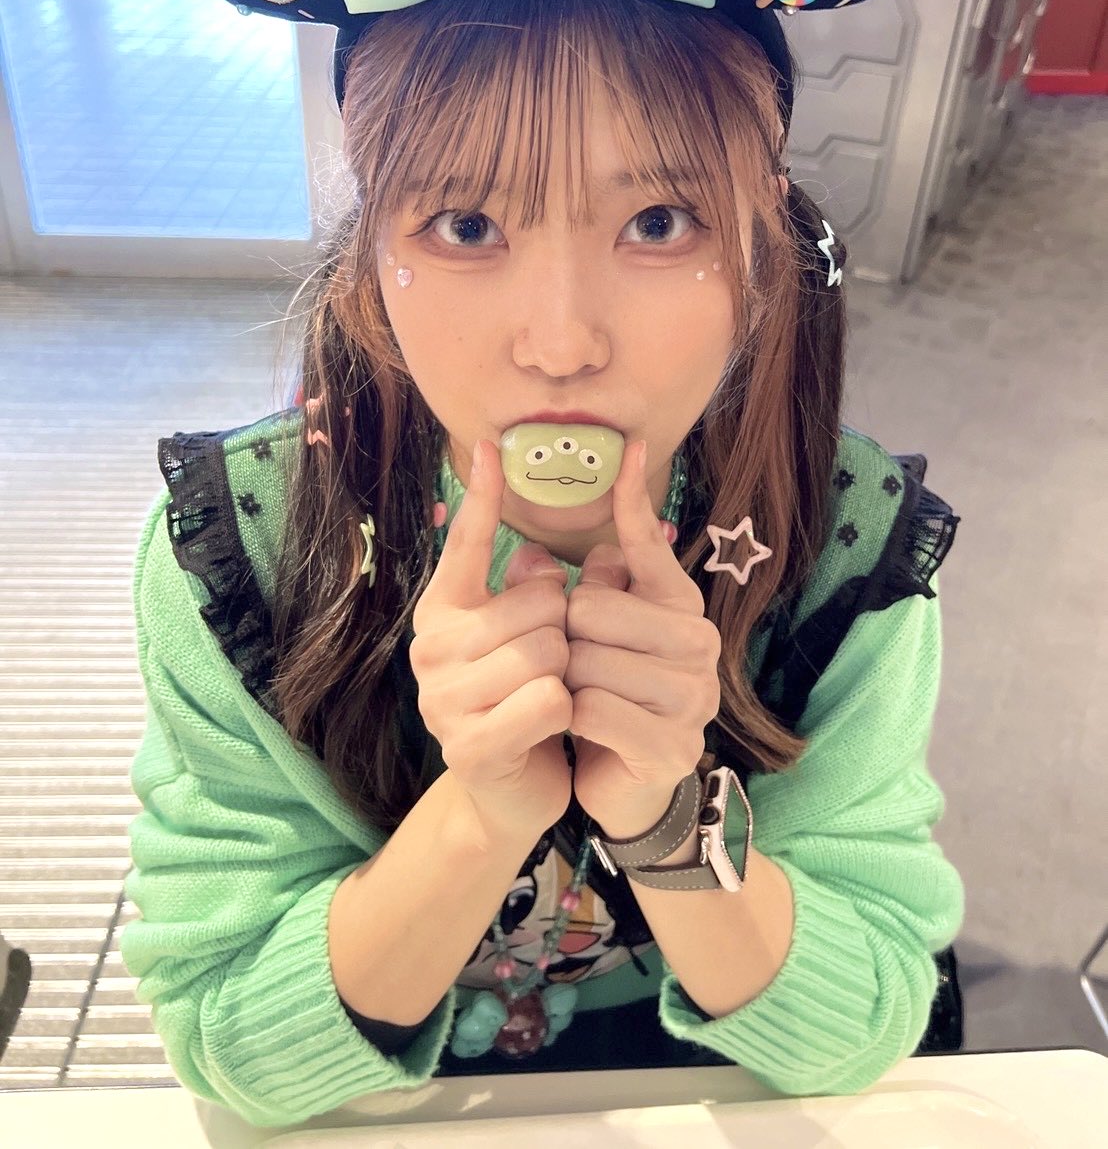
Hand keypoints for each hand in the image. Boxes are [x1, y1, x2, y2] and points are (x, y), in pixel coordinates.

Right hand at [410, 441, 573, 845]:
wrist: (510, 788)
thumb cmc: (523, 696)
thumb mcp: (531, 634)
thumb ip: (535, 587)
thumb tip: (544, 554)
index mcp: (445, 608)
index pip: (466, 541)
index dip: (484, 494)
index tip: (495, 443)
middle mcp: (431, 646)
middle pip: (540, 605)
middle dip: (565, 633)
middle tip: (550, 663)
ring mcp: (442, 699)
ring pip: (549, 653)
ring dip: (567, 675)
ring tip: (548, 694)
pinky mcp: (469, 745)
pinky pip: (549, 702)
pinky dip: (563, 713)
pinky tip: (548, 726)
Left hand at [565, 442, 721, 839]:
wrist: (622, 780)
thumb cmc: (607, 689)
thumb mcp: (596, 628)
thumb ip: (584, 579)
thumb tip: (548, 538)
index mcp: (679, 604)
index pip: (648, 544)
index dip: (631, 498)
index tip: (629, 442)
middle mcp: (698, 644)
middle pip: (593, 610)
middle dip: (564, 637)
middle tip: (573, 662)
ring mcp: (692, 698)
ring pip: (588, 662)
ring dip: (567, 681)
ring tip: (578, 694)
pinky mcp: (671, 746)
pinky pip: (593, 710)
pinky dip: (573, 717)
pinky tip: (578, 724)